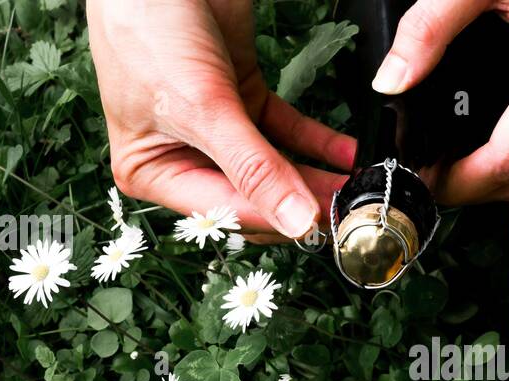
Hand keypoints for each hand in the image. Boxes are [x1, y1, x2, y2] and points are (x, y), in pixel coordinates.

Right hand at [87, 0, 355, 240]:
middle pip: (253, 196)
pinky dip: (318, 142)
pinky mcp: (245, 97)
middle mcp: (184, 155)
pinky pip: (288, 131)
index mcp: (152, 171)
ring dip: (317, 177)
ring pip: (277, 167)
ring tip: (359, 188)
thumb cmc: (149, 27)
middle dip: (300, 202)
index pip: (225, 213)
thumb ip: (252, 168)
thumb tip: (294, 221)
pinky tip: (348, 155)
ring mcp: (219, 128)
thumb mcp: (202, 107)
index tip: (324, 225)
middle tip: (349, 210)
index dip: (276, 220)